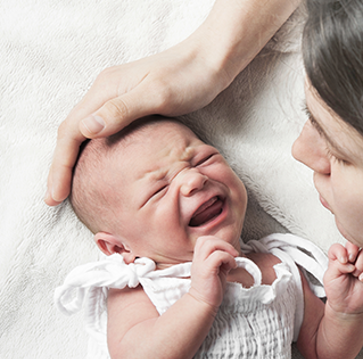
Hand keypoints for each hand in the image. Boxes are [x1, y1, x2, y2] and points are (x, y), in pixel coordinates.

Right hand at [46, 32, 229, 206]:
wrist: (211, 61)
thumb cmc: (189, 77)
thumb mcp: (157, 95)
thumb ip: (122, 110)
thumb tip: (86, 128)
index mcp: (105, 89)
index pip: (71, 131)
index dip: (61, 165)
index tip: (55, 194)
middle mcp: (105, 92)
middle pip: (72, 132)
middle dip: (61, 166)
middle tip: (54, 198)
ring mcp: (117, 98)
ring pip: (85, 132)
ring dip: (74, 160)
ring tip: (69, 188)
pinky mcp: (132, 105)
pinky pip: (103, 131)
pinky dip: (93, 152)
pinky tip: (99, 168)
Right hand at [188, 237, 238, 308]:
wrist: (203, 303)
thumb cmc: (211, 288)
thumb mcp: (217, 269)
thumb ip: (222, 259)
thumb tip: (232, 253)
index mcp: (199, 258)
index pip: (204, 240)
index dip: (218, 241)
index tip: (228, 253)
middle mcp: (197, 259)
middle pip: (207, 239)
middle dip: (223, 243)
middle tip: (232, 254)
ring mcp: (200, 264)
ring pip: (211, 244)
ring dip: (226, 249)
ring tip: (232, 259)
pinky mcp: (206, 271)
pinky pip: (218, 256)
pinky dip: (228, 258)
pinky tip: (232, 266)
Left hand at [323, 242, 362, 314]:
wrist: (345, 305)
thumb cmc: (336, 290)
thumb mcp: (330, 277)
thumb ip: (337, 265)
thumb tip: (350, 261)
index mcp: (338, 258)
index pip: (339, 246)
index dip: (341, 251)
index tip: (342, 261)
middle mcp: (350, 259)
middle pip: (355, 244)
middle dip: (353, 252)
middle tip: (350, 262)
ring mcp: (362, 264)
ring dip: (361, 264)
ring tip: (355, 274)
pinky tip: (362, 279)